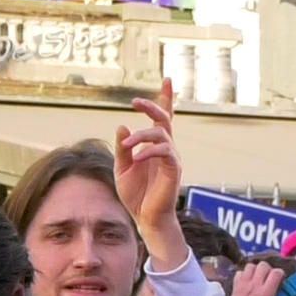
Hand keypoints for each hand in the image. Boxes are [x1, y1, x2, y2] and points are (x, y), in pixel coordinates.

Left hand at [116, 79, 187, 270]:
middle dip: (153, 106)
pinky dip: (149, 150)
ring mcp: (171, 157)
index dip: (164, 99)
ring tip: (127, 146)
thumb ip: (123, 148)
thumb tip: (122, 126)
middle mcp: (165, 148)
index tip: (167, 79)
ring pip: (161, 134)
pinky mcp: (173, 169)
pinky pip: (164, 151)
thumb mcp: (122, 168)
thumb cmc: (135, 194)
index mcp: (153, 146)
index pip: (162, 118)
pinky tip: (137, 156)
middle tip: (136, 101)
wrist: (144, 217)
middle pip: (164, 119)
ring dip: (142, 135)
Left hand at [231, 261, 283, 295]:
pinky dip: (243, 274)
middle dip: (268, 269)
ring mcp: (242, 286)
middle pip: (262, 265)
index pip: (276, 273)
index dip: (280, 273)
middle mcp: (254, 286)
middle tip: (269, 277)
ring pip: (250, 266)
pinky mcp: (234, 288)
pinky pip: (238, 273)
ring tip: (258, 277)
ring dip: (255, 269)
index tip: (280, 280)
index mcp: (265, 294)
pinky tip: (247, 281)